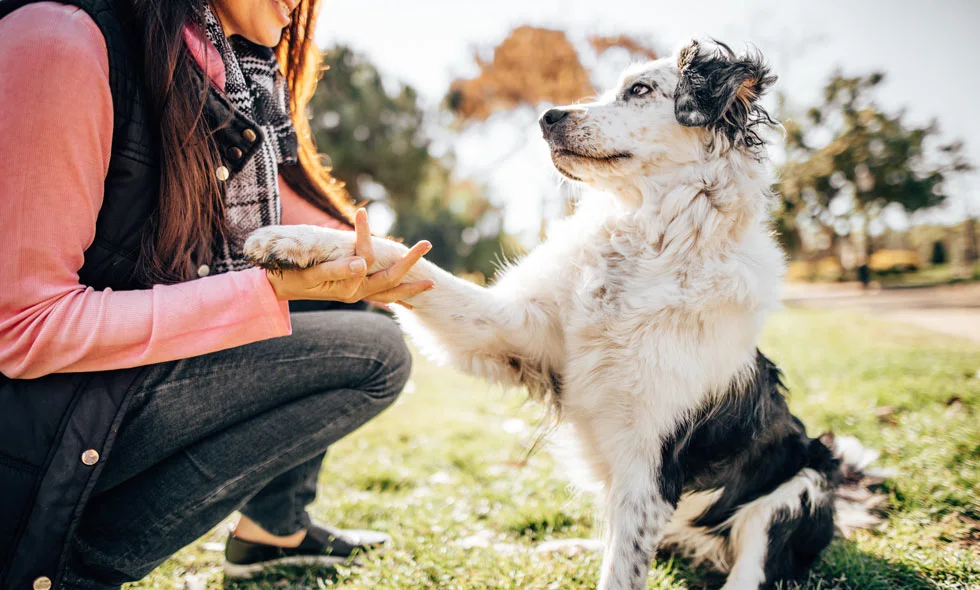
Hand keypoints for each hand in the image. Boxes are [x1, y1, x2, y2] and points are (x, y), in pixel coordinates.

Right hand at [265, 209, 433, 304]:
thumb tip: (363, 263)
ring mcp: (356, 294)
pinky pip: (381, 298)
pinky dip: (397, 295)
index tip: (361, 213)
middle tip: (427, 244)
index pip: (365, 256)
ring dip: (410, 286)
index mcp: (347, 286)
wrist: (276, 290)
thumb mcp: (311, 273)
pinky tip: (408, 295)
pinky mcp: (354, 293)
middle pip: (390, 278)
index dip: (365, 235)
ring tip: (432, 283)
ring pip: (390, 292)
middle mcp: (356, 293)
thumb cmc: (290, 278)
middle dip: (410, 262)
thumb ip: (336, 269)